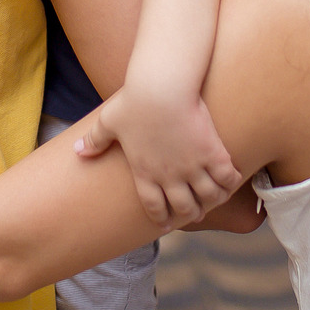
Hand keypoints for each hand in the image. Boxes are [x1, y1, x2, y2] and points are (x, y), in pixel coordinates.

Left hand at [75, 86, 241, 227]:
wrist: (162, 87)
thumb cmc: (133, 101)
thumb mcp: (108, 122)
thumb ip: (94, 141)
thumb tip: (78, 152)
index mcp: (144, 172)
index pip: (153, 206)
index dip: (160, 217)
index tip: (165, 223)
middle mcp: (170, 175)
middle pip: (183, 206)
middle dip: (189, 212)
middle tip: (194, 212)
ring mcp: (193, 166)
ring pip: (208, 197)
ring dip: (212, 201)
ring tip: (215, 198)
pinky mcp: (213, 152)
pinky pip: (227, 177)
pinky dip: (230, 182)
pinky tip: (232, 180)